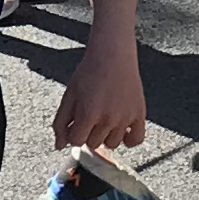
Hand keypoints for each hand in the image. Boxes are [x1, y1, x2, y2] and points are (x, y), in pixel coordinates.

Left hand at [52, 33, 147, 150]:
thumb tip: (59, 145)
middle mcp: (108, 118)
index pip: (77, 141)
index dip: (73, 133)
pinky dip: (129, 140)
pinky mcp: (139, 113)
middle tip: (90, 116)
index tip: (76, 122)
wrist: (112, 54)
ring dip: (105, 136)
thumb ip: (61, 122)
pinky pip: (136, 140)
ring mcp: (125, 117)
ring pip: (112, 144)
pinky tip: (121, 130)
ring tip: (104, 120)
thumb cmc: (90, 72)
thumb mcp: (69, 95)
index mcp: (88, 113)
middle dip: (88, 133)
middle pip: (93, 144)